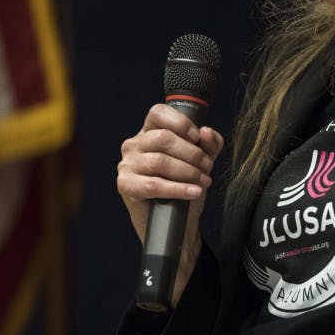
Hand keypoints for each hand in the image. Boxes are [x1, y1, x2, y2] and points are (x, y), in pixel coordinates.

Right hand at [117, 104, 224, 304]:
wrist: (179, 221)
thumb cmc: (186, 185)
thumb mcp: (202, 161)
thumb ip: (209, 143)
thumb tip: (206, 131)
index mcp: (150, 131)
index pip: (158, 113)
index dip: (181, 123)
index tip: (198, 138)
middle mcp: (134, 144)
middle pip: (164, 138)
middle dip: (192, 153)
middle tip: (207, 167)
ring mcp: (127, 165)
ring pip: (159, 162)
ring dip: (187, 171)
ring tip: (202, 180)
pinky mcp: (125, 185)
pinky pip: (152, 185)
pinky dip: (177, 188)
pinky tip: (193, 191)